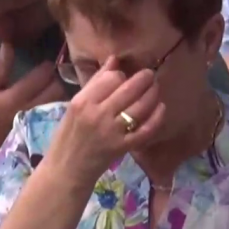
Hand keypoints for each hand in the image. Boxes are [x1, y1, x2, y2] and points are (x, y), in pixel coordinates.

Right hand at [0, 45, 66, 161]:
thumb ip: (0, 67)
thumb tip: (9, 43)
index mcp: (16, 97)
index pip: (42, 75)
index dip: (46, 67)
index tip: (44, 66)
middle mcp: (32, 109)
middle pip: (58, 86)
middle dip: (57, 78)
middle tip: (52, 77)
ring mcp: (43, 122)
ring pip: (63, 99)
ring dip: (61, 91)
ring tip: (55, 90)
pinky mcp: (49, 130)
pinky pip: (64, 112)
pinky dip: (64, 105)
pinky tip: (59, 104)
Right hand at [46, 57, 164, 183]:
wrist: (66, 169)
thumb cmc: (68, 135)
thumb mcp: (75, 105)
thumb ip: (95, 82)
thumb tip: (114, 59)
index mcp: (83, 102)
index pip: (112, 78)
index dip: (122, 75)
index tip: (125, 77)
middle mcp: (98, 114)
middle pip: (129, 90)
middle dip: (144, 79)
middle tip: (150, 74)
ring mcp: (112, 132)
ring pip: (140, 107)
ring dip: (152, 94)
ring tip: (155, 88)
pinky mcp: (122, 147)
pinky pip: (145, 130)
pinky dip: (156, 118)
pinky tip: (162, 108)